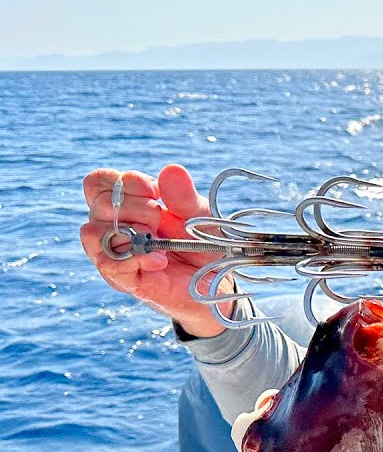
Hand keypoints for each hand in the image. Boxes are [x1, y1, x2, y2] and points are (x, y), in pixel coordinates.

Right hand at [79, 164, 233, 337]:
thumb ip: (184, 195)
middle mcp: (113, 230)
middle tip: (161, 218)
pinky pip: (112, 265)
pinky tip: (161, 258)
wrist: (219, 281)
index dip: (123, 181)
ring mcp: (117, 256)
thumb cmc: (202, 243)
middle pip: (98, 204)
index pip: (97, 183)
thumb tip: (172, 170)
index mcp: (125, 207)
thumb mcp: (198, 214)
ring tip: (158, 238)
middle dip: (136, 205)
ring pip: (93, 233)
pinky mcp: (128, 282)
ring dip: (130, 229)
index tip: (155, 191)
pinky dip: (137, 257)